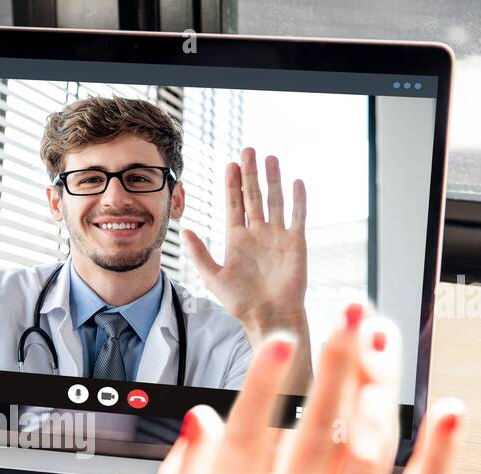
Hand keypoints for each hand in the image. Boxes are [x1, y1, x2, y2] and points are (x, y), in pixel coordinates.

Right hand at [151, 305, 465, 473]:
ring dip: (379, 393)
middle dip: (337, 366)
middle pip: (316, 437)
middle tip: (350, 311)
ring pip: (367, 461)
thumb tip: (202, 417)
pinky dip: (440, 461)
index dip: (263, 387)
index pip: (244, 445)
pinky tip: (452, 412)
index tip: (281, 341)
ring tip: (383, 340)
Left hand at [182, 149, 307, 337]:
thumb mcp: (213, 277)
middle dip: (250, 174)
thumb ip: (199, 253)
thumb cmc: (241, 302)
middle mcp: (257, 233)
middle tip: (248, 150)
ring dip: (272, 179)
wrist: (268, 316)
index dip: (232, 185)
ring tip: (270, 158)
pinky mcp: (295, 242)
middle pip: (253, 196)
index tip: (230, 164)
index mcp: (237, 239)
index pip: (234, 204)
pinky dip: (297, 199)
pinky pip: (297, 216)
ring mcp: (277, 236)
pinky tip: (296, 182)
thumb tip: (183, 230)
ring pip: (275, 201)